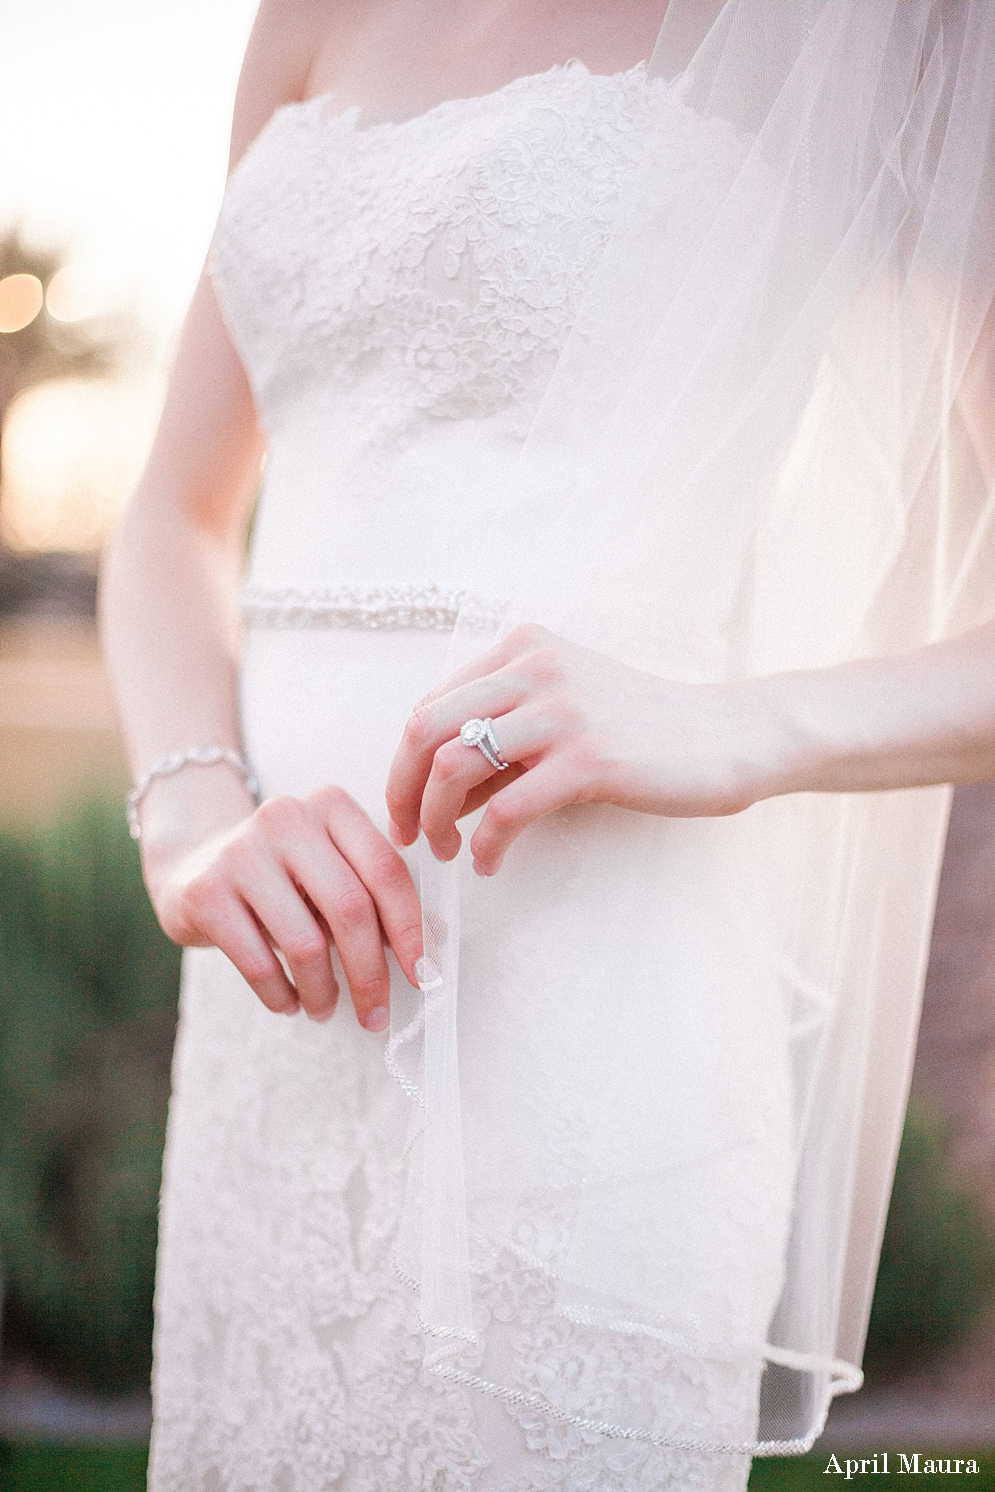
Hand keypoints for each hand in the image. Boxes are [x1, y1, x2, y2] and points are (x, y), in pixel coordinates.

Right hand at [145, 783, 422, 1028]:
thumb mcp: (331, 872)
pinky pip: (258, 962)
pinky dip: (281, 995)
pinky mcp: (205, 891)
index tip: (424, 977)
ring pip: (305, 942)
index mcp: (331, 805)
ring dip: (324, 991)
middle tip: (376, 1014)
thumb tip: (432, 953)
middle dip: (370, 973)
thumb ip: (378, 901)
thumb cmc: (283, 876)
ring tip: (326, 1008)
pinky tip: (289, 1003)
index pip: (386, 871)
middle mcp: (286, 817)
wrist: (192, 861)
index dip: (412, 930)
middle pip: (351, 908)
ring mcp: (241, 852)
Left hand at [386, 624, 775, 875]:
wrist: (729, 734)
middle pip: (426, 731)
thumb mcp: (566, 708)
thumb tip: (436, 789)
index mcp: (523, 649)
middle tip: (411, 835)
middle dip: (403, 792)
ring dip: (437, 820)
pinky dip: (486, 844)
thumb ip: (506, 733)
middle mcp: (535, 668)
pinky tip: (491, 862)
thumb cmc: (644, 730)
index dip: (405, 763)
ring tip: (449, 851)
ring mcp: (562, 711)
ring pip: (454, 767)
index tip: (406, 806)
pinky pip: (506, 809)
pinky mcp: (588, 759)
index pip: (431, 705)